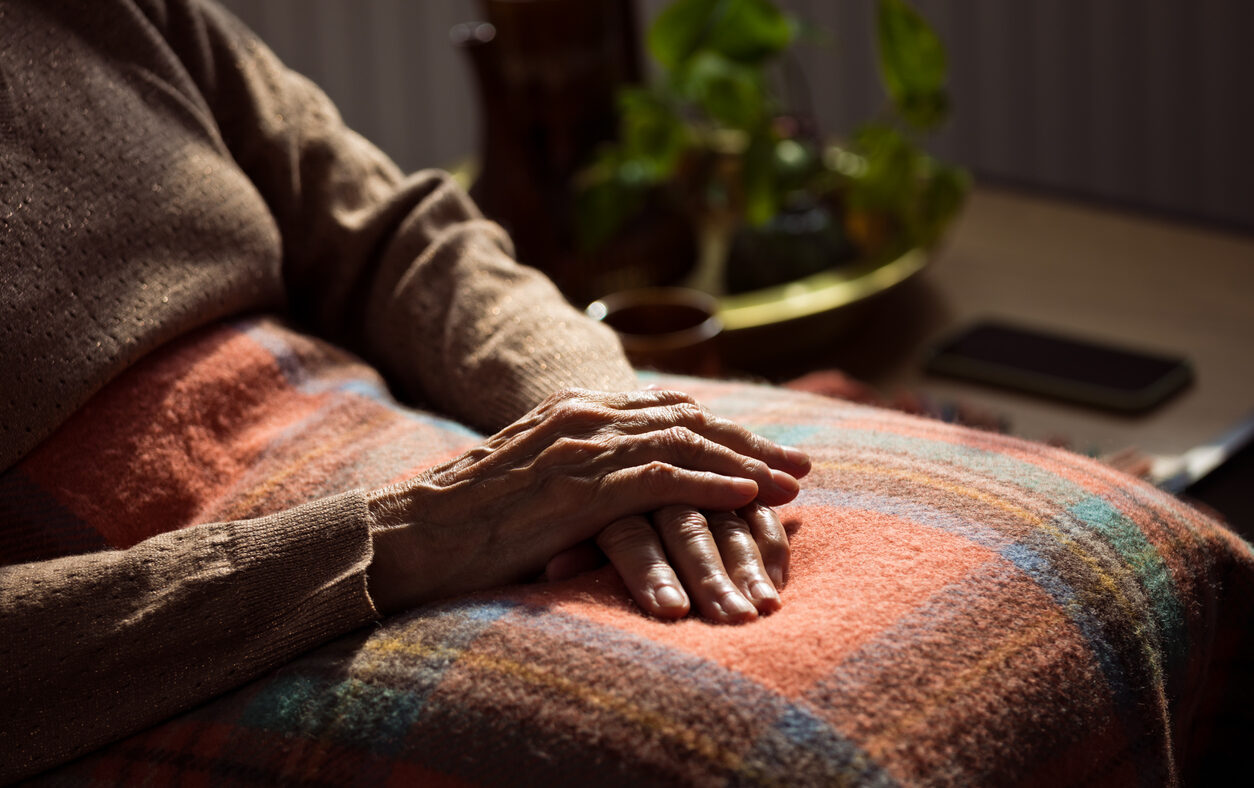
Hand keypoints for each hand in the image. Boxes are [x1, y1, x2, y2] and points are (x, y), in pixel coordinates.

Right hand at [366, 388, 808, 613]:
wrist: (409, 537)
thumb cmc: (467, 523)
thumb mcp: (531, 481)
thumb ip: (578, 471)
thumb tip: (622, 491)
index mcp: (573, 411)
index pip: (667, 412)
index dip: (723, 432)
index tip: (765, 452)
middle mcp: (583, 417)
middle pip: (689, 421)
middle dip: (750, 442)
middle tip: (800, 467)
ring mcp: (580, 449)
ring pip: (685, 445)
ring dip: (746, 464)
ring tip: (791, 486)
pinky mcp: (577, 488)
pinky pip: (662, 479)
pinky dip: (712, 485)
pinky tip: (749, 499)